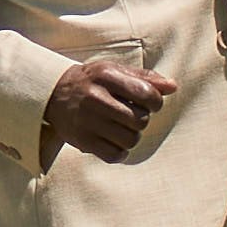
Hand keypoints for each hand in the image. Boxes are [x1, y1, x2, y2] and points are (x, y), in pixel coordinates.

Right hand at [39, 56, 174, 160]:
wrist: (53, 93)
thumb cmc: (93, 81)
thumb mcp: (115, 71)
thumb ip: (145, 78)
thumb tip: (173, 87)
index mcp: (106, 76)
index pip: (147, 94)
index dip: (156, 102)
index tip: (149, 104)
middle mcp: (95, 97)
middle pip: (140, 120)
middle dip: (142, 119)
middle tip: (130, 115)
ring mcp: (87, 121)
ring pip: (131, 140)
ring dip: (132, 136)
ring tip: (121, 127)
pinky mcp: (82, 141)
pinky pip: (115, 155)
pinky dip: (120, 151)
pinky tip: (114, 141)